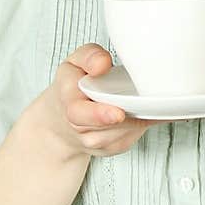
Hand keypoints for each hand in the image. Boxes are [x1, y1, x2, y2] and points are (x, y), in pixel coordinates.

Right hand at [37, 43, 154, 159]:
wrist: (61, 120)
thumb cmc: (73, 87)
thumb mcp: (75, 62)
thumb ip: (89, 56)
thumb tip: (102, 64)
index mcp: (69, 104)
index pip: (80, 114)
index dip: (100, 115)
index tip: (118, 113)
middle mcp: (81, 128)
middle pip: (110, 126)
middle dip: (128, 118)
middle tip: (143, 106)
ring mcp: (97, 142)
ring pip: (126, 131)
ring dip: (137, 116)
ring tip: (138, 99)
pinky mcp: (113, 148)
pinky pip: (134, 135)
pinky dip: (141, 122)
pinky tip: (138, 110)